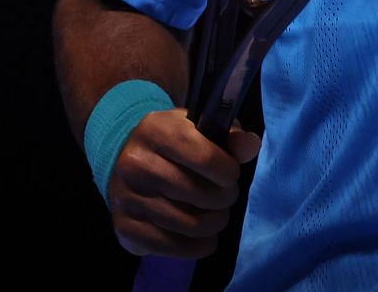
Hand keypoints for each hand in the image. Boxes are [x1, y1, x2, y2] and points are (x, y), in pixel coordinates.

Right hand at [106, 108, 261, 258]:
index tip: (230, 173)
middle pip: (202, 196)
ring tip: (215, 213)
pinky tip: (202, 235)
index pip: (207, 158)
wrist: (128, 161)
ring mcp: (126, 198)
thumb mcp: (201, 129)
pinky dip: (198, 246)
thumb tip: (251, 146)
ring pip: (192, 225)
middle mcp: (135, 164)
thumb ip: (230, 137)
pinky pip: (175, 248)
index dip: (229, 171)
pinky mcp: (125, 228)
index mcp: (156, 130)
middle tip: (224, 195)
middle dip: (225, 198)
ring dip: (215, 223)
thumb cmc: (174, 144)